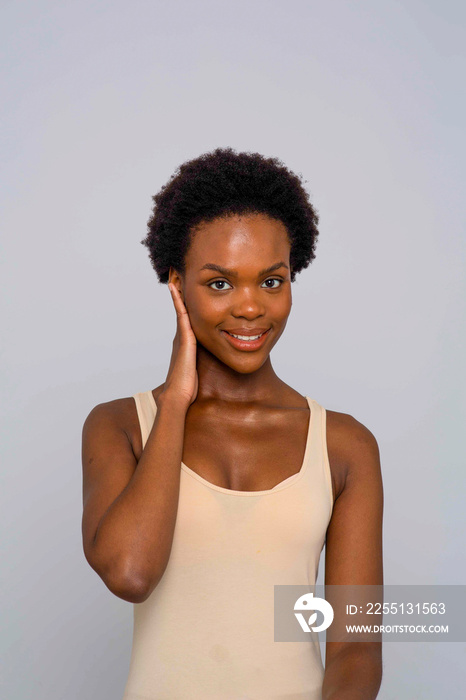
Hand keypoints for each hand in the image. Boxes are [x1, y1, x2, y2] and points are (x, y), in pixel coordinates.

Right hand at [161, 283, 198, 406]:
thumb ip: (200, 361)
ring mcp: (181, 337)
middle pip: (181, 312)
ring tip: (175, 280)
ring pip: (180, 311)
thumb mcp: (196, 369)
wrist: (178, 394)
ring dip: (178, 296)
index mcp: (185, 343)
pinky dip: (179, 302)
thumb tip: (210, 360)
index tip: (185, 295)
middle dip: (179, 298)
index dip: (186, 308)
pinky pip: (182, 315)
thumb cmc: (188, 386)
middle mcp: (181, 337)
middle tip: (176, 280)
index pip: (186, 321)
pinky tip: (178, 291)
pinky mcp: (185, 339)